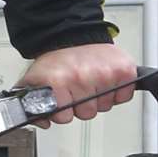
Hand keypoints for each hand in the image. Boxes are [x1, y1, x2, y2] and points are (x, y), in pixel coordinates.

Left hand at [19, 43, 136, 124]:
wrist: (72, 34)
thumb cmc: (57, 60)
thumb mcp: (35, 80)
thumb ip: (33, 106)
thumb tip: (42, 122)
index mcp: (58, 81)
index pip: (64, 117)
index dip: (62, 111)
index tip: (62, 100)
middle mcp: (82, 77)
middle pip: (87, 114)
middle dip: (81, 105)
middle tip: (77, 89)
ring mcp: (105, 74)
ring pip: (105, 106)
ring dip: (99, 98)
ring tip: (90, 82)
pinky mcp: (124, 70)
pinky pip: (123, 97)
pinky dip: (117, 91)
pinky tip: (105, 80)